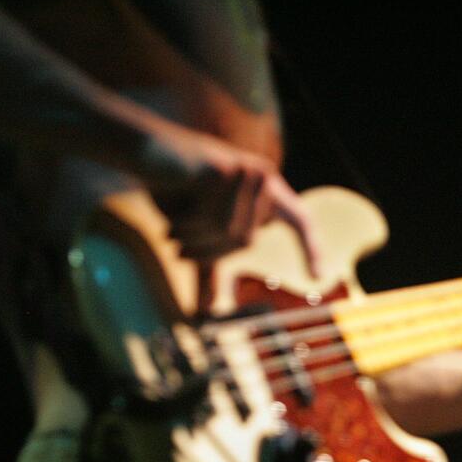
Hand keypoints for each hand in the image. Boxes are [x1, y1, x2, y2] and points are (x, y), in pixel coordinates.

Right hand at [135, 118, 319, 274]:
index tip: (320, 278)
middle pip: (247, 241)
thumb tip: (206, 311)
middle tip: (177, 248)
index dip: (311, 248)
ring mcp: (245, 172)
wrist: (140, 150)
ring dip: (195, 239)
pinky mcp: (224, 171)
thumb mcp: (196, 233)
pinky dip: (188, 225)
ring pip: (229, 233)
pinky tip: (172, 215)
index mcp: (266, 190)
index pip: (300, 221)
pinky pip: (210, 220)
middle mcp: (263, 178)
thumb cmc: (171, 189)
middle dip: (208, 251)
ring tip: (171, 230)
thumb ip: (208, 265)